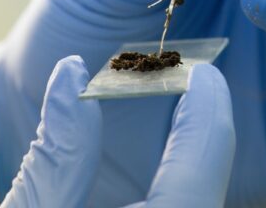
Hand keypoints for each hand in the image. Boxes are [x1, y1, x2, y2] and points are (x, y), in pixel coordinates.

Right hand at [0, 59, 234, 207]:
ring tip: (190, 117)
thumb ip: (55, 154)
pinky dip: (186, 186)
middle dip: (208, 131)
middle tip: (198, 88)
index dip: (208, 108)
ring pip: (203, 200)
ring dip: (199, 161)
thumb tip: (71, 72)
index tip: (204, 72)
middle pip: (210, 182)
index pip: (205, 158)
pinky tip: (171, 168)